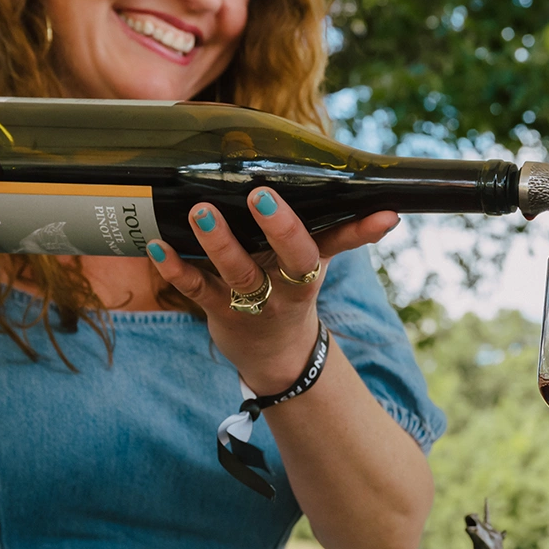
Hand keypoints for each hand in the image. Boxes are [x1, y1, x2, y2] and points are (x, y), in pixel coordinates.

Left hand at [145, 186, 397, 392]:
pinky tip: (157, 247)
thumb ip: (349, 233)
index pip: (337, 245)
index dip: (356, 230)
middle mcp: (286, 286)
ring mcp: (252, 301)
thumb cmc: (295, 290)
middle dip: (279, 228)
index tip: (379, 211)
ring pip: (239, 273)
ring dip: (220, 243)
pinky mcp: (218, 311)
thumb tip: (391, 210)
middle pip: (290, 259)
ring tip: (202, 211)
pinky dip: (175, 269)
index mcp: (311, 271)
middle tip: (261, 193)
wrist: (276, 355)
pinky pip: (196, 290)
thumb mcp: (323, 264)